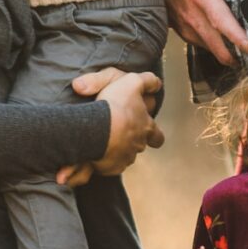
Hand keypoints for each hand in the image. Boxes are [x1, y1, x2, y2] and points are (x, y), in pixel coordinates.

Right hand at [53, 67, 162, 184]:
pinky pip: (106, 167)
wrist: (96, 129)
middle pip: (138, 148)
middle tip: (118, 136)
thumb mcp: (131, 82)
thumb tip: (157, 84)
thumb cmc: (114, 105)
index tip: (148, 133)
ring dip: (113, 152)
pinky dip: (100, 163)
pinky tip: (89, 153)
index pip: (157, 136)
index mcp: (146, 127)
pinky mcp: (108, 168)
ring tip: (99, 142)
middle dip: (130, 143)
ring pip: (122, 157)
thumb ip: (146, 81)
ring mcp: (124, 158)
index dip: (153, 135)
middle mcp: (137, 145)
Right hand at [156, 0, 247, 64]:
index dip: (235, 36)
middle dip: (228, 54)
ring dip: (214, 51)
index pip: (221, 21)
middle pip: (212, 40)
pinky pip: (187, 37)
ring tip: (229, 58)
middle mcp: (189, 9)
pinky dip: (200, 43)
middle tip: (244, 62)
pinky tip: (208, 44)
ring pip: (199, 42)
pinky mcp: (170, 17)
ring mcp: (177, 16)